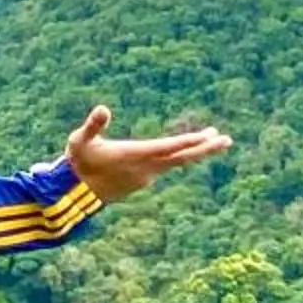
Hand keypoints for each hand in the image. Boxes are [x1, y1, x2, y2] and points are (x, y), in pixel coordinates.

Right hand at [64, 104, 230, 203]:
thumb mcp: (79, 140)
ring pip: (177, 162)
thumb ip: (93, 125)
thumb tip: (103, 108)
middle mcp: (145, 168)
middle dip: (205, 148)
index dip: (187, 142)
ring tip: (213, 138)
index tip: (207, 137)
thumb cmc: (78, 162)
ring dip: (196, 150)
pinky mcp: (143, 181)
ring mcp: (146, 176)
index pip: (167, 148)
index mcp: (134, 155)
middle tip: (227, 140)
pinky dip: (181, 156)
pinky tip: (187, 149)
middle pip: (181, 158)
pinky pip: (167, 166)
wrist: (75, 194)